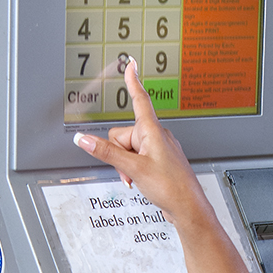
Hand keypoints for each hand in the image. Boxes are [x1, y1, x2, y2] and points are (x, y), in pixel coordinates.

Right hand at [73, 57, 211, 228]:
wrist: (188, 208)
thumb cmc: (171, 187)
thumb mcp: (133, 168)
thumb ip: (106, 153)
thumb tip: (84, 139)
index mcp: (152, 130)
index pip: (139, 99)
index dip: (132, 82)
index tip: (130, 64)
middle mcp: (156, 136)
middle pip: (122, 135)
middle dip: (119, 153)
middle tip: (130, 170)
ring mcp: (158, 149)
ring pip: (128, 149)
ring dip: (126, 165)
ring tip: (137, 178)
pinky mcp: (159, 162)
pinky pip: (137, 159)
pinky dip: (133, 170)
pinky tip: (140, 182)